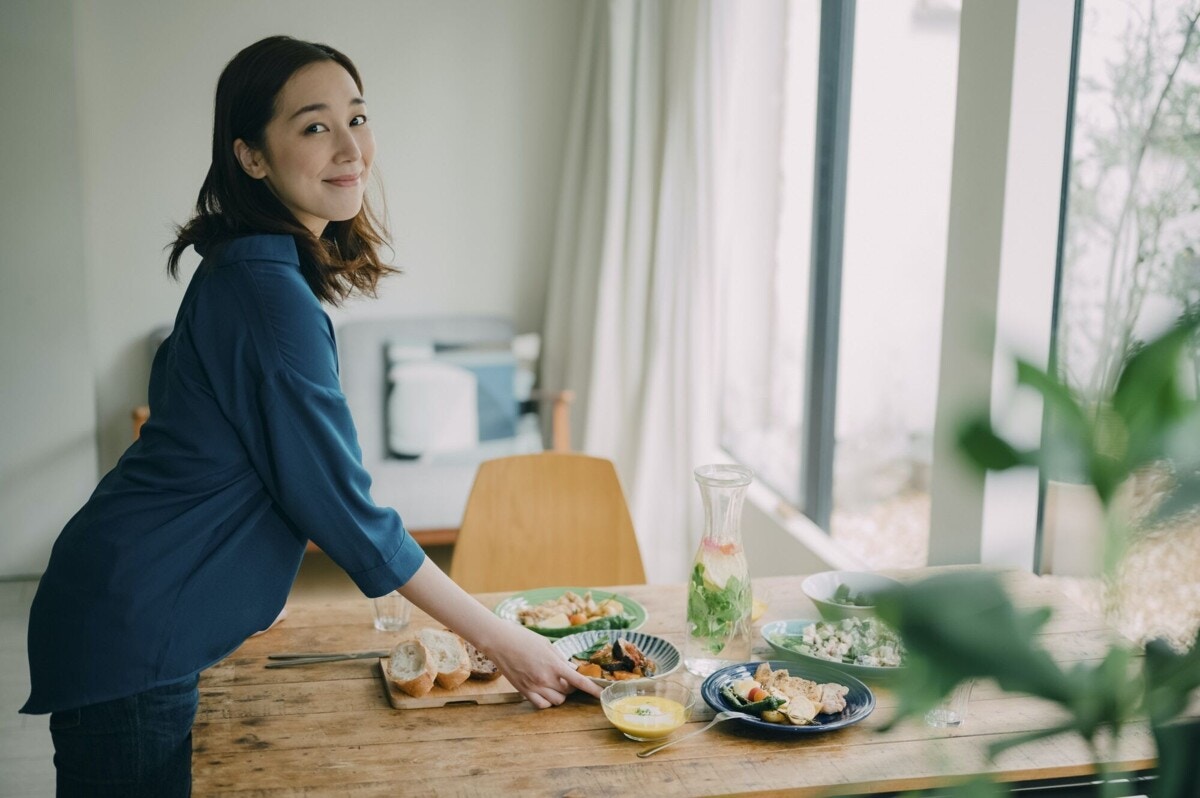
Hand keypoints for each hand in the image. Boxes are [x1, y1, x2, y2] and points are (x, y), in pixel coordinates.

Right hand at [482, 620, 602, 708]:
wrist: (499, 642)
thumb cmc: (523, 638)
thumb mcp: (546, 644)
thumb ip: (560, 659)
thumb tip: (572, 669)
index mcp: (553, 664)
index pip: (579, 681)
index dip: (592, 689)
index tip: (601, 695)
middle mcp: (545, 678)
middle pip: (569, 691)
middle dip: (571, 685)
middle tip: (566, 676)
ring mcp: (534, 686)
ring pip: (557, 701)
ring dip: (560, 694)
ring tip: (554, 683)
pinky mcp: (523, 691)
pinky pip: (542, 705)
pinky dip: (547, 701)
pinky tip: (545, 691)